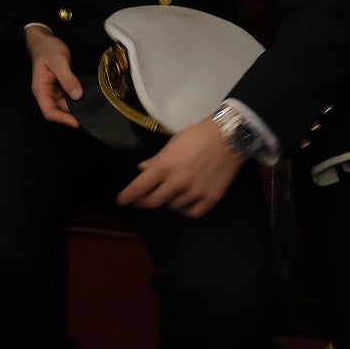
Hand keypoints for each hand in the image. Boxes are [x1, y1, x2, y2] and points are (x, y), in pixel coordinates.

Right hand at [26, 28, 81, 127]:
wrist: (45, 40)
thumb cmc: (48, 49)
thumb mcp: (58, 61)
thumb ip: (67, 78)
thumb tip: (77, 95)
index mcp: (41, 89)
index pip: (49, 111)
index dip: (62, 119)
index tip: (76, 122)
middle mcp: (46, 93)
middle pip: (57, 111)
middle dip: (71, 115)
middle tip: (88, 116)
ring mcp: (53, 90)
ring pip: (64, 105)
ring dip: (75, 108)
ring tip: (90, 109)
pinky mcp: (60, 87)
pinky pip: (67, 98)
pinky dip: (76, 100)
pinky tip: (86, 100)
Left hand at [116, 118, 242, 217]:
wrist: (228, 137)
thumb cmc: (197, 136)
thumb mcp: (172, 144)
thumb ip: (156, 160)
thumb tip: (142, 170)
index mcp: (164, 166)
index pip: (140, 186)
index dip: (128, 196)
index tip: (121, 201)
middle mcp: (177, 182)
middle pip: (153, 202)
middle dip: (145, 202)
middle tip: (145, 199)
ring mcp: (194, 192)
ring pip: (173, 207)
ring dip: (169, 201)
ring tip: (172, 193)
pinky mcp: (210, 198)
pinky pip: (192, 212)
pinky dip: (186, 209)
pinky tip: (186, 202)